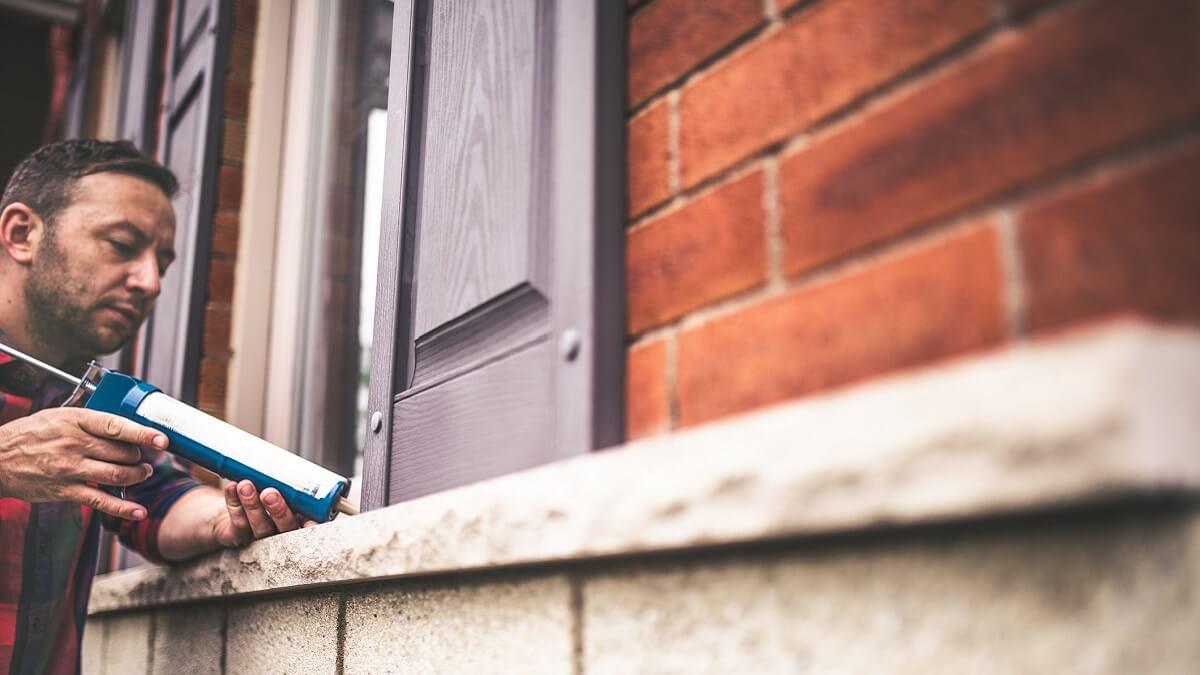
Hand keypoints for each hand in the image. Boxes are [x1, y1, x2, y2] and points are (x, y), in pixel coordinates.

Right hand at [0, 407, 162, 519]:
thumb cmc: (29, 435)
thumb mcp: (57, 415)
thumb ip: (89, 419)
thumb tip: (121, 422)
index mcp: (76, 421)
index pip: (117, 426)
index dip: (144, 433)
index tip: (162, 439)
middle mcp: (75, 444)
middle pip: (123, 452)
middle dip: (141, 456)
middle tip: (146, 457)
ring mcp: (71, 469)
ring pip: (118, 474)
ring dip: (138, 476)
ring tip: (143, 473)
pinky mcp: (66, 490)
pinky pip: (100, 500)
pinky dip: (122, 507)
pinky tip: (138, 511)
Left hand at [212, 479, 317, 547]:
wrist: (234, 509)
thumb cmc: (262, 494)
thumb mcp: (278, 485)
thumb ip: (285, 475)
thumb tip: (284, 452)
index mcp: (296, 521)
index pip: (308, 527)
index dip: (311, 526)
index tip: (310, 521)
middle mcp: (280, 533)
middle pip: (284, 529)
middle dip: (278, 511)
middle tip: (270, 494)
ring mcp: (258, 538)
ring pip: (260, 527)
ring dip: (252, 505)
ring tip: (245, 485)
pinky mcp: (237, 537)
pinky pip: (237, 524)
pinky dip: (234, 504)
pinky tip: (232, 488)